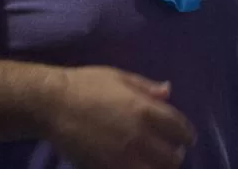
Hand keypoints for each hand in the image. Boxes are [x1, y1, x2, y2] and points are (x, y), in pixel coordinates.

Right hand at [47, 67, 195, 168]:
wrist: (51, 104)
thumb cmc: (84, 85)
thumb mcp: (118, 77)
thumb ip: (146, 87)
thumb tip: (168, 91)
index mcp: (145, 109)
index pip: (181, 129)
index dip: (186, 134)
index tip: (184, 137)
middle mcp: (139, 136)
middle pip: (172, 158)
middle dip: (174, 155)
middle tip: (168, 152)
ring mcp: (124, 157)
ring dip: (158, 168)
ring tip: (152, 162)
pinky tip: (134, 165)